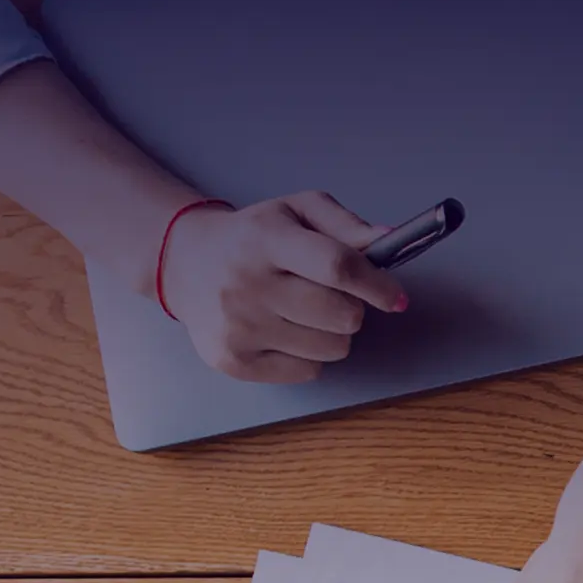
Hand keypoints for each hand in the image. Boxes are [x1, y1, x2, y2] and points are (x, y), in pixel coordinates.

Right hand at [160, 191, 405, 383]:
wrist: (186, 263)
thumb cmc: (253, 237)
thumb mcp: (296, 211)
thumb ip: (345, 225)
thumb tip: (387, 242)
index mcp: (267, 238)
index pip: (336, 266)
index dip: (377, 285)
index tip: (396, 298)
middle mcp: (248, 283)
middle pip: (341, 315)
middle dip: (352, 308)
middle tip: (333, 296)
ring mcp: (238, 326)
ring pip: (331, 348)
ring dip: (331, 333)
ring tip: (303, 312)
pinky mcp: (233, 361)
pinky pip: (307, 371)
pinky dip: (307, 355)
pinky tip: (283, 331)